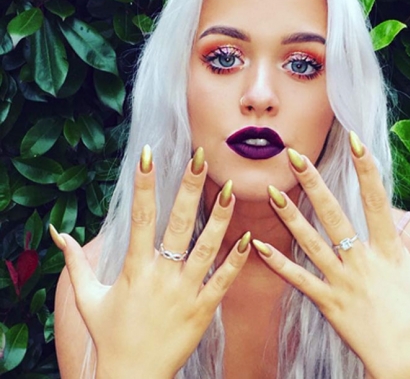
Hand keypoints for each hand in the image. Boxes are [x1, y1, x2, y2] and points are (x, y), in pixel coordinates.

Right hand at [50, 146, 249, 378]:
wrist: (132, 378)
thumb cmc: (110, 336)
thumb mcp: (87, 298)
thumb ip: (75, 263)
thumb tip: (58, 233)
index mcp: (134, 269)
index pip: (140, 217)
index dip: (145, 184)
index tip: (148, 154)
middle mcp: (161, 276)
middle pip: (177, 224)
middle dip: (189, 188)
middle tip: (201, 158)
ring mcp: (185, 293)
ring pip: (206, 249)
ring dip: (220, 219)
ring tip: (230, 190)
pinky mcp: (203, 310)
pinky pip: (222, 281)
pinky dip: (236, 261)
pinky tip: (250, 239)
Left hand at [254, 133, 409, 378]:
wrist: (408, 366)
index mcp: (391, 251)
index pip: (377, 200)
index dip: (366, 168)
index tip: (354, 140)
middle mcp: (362, 261)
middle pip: (334, 215)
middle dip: (314, 182)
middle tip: (294, 155)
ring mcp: (342, 282)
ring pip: (310, 243)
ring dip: (289, 217)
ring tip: (270, 191)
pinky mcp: (327, 303)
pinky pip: (299, 281)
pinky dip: (279, 264)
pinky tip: (258, 247)